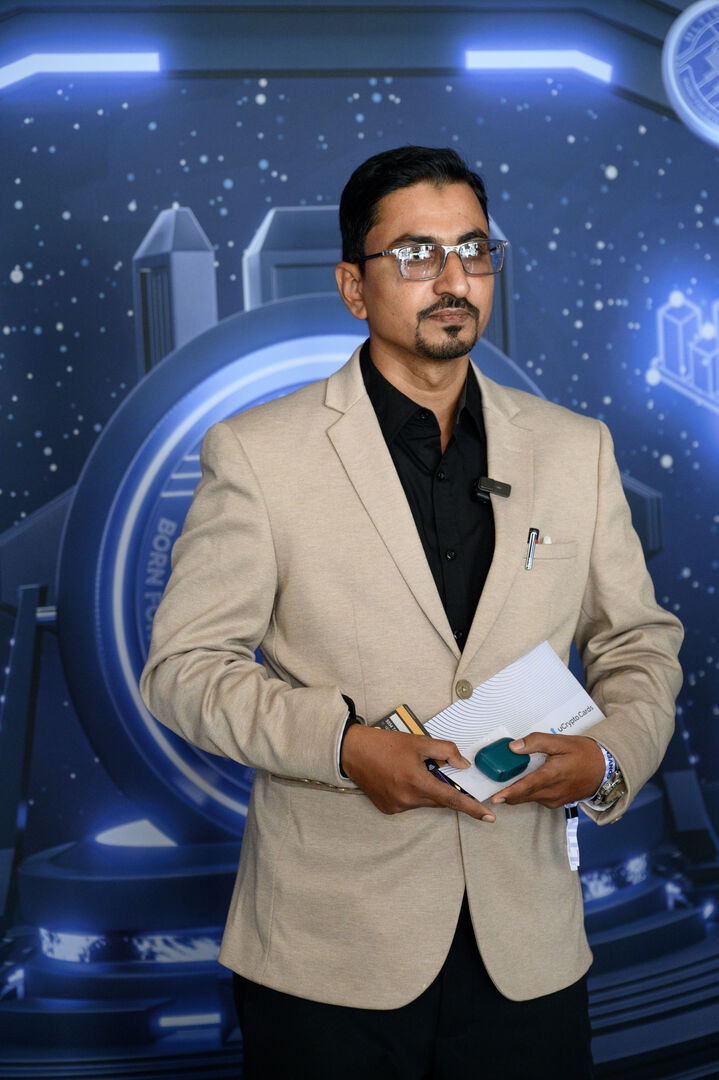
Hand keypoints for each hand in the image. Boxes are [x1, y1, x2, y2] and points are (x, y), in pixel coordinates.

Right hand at [341, 724, 496, 821]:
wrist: (353, 751)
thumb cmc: (384, 744)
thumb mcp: (418, 741)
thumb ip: (445, 751)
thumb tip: (462, 765)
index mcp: (416, 782)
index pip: (451, 799)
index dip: (472, 808)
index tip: (489, 817)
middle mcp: (407, 799)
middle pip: (438, 799)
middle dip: (443, 788)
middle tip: (432, 770)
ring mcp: (396, 806)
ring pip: (424, 802)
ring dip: (426, 789)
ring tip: (409, 769)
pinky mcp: (388, 809)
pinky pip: (410, 804)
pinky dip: (413, 793)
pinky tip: (401, 778)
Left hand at [490, 733, 604, 808]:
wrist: (604, 769)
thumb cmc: (583, 753)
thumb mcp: (560, 742)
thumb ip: (536, 742)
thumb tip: (514, 747)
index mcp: (553, 775)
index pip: (527, 786)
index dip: (509, 793)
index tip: (495, 798)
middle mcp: (553, 792)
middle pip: (524, 795)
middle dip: (507, 792)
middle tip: (492, 785)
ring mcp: (555, 800)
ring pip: (529, 798)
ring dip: (517, 792)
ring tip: (506, 780)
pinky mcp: (557, 803)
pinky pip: (537, 799)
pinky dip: (528, 792)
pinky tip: (526, 781)